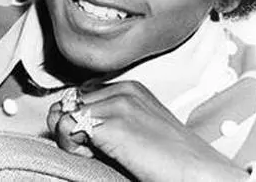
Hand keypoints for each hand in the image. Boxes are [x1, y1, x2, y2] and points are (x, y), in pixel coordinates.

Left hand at [47, 81, 247, 181]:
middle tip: (97, 149)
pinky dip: (72, 147)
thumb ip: (106, 116)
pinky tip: (97, 157)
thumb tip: (61, 116)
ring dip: (72, 138)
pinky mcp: (113, 124)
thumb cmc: (167, 155)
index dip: (82, 119)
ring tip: (98, 153)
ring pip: (64, 114)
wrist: (194, 169)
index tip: (98, 140)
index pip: (81, 94)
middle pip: (70, 102)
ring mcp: (118, 104)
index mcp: (131, 87)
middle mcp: (123, 90)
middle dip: (74, 127)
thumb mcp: (135, 126)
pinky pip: (66, 128)